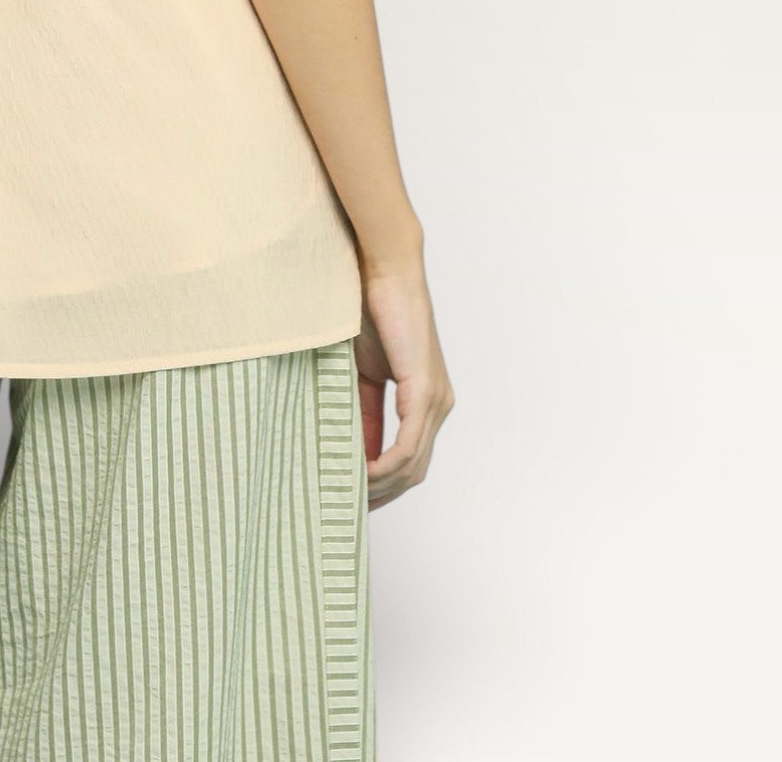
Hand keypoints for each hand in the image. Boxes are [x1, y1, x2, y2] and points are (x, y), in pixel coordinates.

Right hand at [354, 260, 453, 508]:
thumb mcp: (357, 371)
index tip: (351, 499)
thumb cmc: (366, 311)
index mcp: (424, 399)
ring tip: (347, 497)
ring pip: (413, 465)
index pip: (408, 458)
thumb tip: (344, 448)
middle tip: (347, 510)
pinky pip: (408, 445)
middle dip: (383, 496)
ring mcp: (435, 400)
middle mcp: (437, 405)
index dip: (382, 484)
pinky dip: (385, 466)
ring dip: (381, 487)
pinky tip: (362, 476)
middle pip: (414, 471)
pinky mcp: (424, 391)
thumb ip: (358, 409)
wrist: (382, 270)